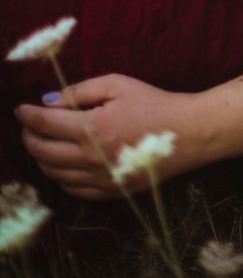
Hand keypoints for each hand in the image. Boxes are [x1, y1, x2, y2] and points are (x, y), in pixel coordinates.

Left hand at [16, 74, 198, 200]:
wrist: (186, 134)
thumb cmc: (153, 103)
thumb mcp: (118, 85)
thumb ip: (81, 90)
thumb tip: (48, 101)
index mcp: (93, 128)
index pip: (46, 123)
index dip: (28, 115)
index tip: (20, 109)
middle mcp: (91, 158)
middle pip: (43, 152)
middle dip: (29, 136)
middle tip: (28, 125)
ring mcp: (99, 179)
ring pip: (54, 173)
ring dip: (41, 156)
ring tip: (42, 141)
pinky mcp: (109, 192)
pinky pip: (72, 189)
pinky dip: (59, 176)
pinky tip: (62, 162)